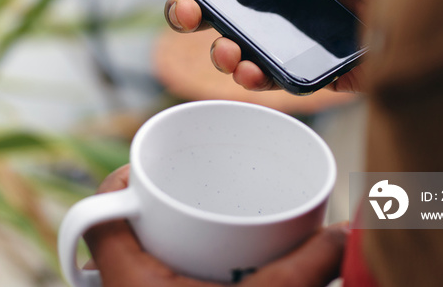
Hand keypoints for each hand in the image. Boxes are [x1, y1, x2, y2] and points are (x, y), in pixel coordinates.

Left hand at [83, 165, 347, 286]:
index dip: (120, 180)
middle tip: (185, 195)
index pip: (98, 214)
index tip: (150, 168)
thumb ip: (306, 267)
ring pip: (131, 266)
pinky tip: (201, 268)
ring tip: (194, 226)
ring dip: (160, 243)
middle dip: (151, 211)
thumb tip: (344, 230)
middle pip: (117, 236)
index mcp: (128, 282)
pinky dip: (171, 271)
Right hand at [164, 0, 413, 92]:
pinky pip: (277, 79)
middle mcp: (282, 3)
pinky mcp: (315, 69)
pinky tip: (252, 69)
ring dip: (221, 53)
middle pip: (224, 11)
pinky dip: (257, 78)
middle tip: (187, 11)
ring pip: (241, 49)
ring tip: (226, 50)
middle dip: (194, 13)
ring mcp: (294, 38)